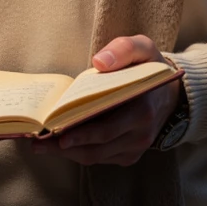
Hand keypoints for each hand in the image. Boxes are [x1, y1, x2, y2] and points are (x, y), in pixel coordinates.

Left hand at [32, 34, 179, 167]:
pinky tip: (59, 145)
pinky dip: (79, 153)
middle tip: (36, 143)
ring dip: (67, 154)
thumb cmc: (149, 67)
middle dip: (63, 147)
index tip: (55, 134)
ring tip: (41, 146)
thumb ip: (122, 49)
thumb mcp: (142, 47)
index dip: (80, 134)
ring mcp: (135, 147)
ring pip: (95, 156)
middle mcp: (140, 134)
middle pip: (96, 147)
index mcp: (142, 109)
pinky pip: (101, 158)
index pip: (107, 128)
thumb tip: (99, 62)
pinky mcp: (129, 155)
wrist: (170, 93)